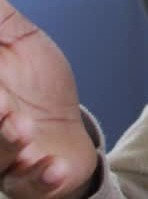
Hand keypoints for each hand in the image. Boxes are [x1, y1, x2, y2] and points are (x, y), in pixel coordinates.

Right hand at [0, 0, 97, 198]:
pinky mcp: (27, 182)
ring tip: (24, 131)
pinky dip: (40, 177)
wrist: (66, 134)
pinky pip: (29, 185)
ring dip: (7, 144)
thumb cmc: (37, 88)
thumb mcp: (18, 39)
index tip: (0, 81)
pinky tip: (52, 166)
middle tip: (4, 108)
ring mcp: (2, 157)